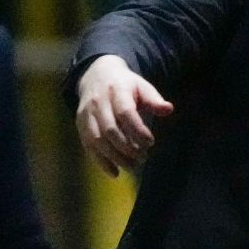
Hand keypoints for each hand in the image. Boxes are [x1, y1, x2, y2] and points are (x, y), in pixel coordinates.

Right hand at [75, 55, 174, 176]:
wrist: (96, 75)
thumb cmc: (125, 85)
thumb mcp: (142, 87)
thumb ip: (154, 100)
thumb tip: (168, 109)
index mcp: (116, 90)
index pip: (125, 113)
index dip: (138, 131)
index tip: (150, 143)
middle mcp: (98, 102)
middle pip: (110, 129)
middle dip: (127, 147)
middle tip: (143, 157)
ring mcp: (86, 114)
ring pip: (97, 140)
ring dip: (115, 157)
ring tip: (132, 166)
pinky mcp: (80, 124)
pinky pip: (88, 146)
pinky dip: (100, 161)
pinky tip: (114, 173)